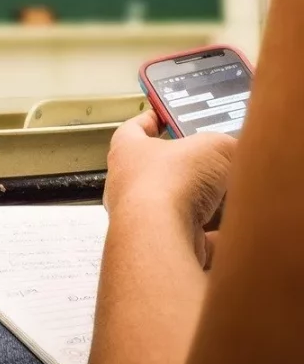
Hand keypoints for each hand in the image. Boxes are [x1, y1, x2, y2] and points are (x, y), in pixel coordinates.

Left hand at [104, 110, 236, 266]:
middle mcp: (127, 184)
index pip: (134, 129)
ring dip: (198, 206)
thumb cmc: (168, 182)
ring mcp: (139, 218)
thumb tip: (237, 149)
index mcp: (127, 150)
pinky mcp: (157, 246)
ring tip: (227, 198)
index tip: (164, 116)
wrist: (159, 237)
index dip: (151, 119)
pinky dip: (211, 240)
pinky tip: (231, 236)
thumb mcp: (211, 147)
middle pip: (156, 170)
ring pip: (173, 207)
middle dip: (184, 168)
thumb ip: (225, 145)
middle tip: (210, 162)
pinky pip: (189, 241)